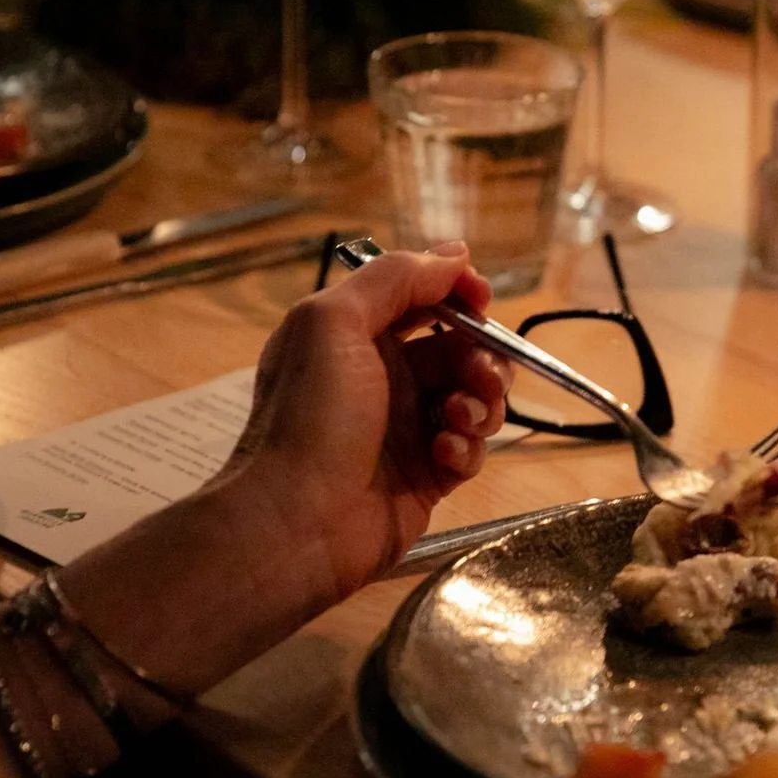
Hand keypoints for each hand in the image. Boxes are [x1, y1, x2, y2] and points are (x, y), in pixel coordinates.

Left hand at [224, 242, 512, 603]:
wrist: (294, 524)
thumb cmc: (309, 418)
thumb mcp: (334, 323)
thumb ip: (395, 279)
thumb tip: (455, 254)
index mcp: (356, 337)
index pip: (423, 299)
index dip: (458, 294)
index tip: (482, 300)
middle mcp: (384, 378)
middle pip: (462, 349)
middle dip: (483, 356)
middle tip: (479, 376)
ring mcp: (408, 430)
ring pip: (475, 399)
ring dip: (481, 402)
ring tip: (458, 418)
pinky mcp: (428, 477)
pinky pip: (470, 450)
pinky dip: (466, 446)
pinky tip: (443, 455)